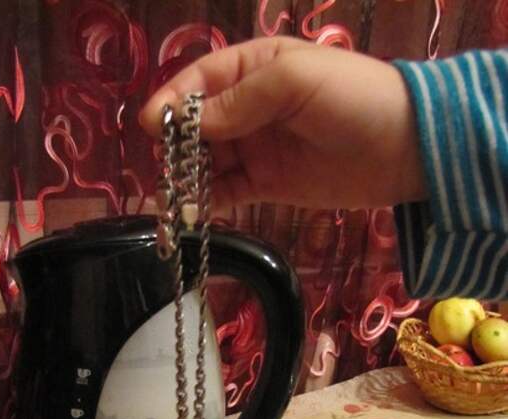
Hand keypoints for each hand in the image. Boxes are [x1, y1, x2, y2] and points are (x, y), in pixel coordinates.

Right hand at [140, 37, 426, 212]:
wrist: (405, 150)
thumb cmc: (354, 99)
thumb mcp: (295, 81)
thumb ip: (240, 99)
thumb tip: (189, 121)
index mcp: (255, 67)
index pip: (201, 81)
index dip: (173, 103)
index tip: (150, 127)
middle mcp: (249, 106)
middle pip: (197, 124)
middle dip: (176, 145)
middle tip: (163, 169)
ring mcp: (256, 147)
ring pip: (206, 160)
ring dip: (186, 176)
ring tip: (173, 197)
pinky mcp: (266, 184)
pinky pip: (226, 191)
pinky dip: (207, 201)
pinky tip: (193, 212)